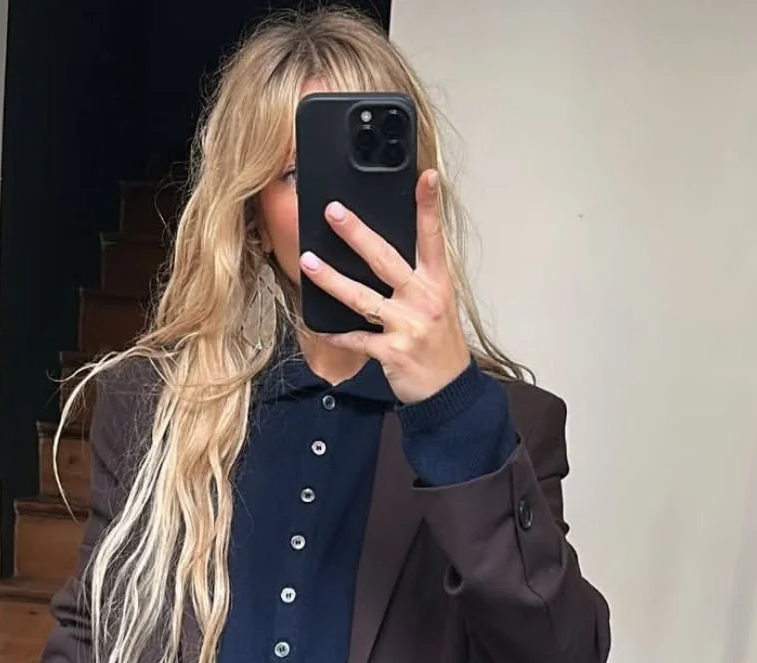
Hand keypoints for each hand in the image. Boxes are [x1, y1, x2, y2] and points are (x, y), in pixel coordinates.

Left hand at [299, 169, 470, 405]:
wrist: (448, 390)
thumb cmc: (440, 344)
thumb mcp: (438, 304)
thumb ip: (415, 278)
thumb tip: (381, 254)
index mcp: (436, 283)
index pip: (432, 237)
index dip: (429, 206)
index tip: (425, 178)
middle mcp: (423, 300)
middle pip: (386, 259)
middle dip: (357, 234)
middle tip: (334, 212)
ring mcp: (407, 326)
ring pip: (362, 297)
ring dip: (331, 280)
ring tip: (308, 263)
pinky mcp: (391, 352)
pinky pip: (357, 340)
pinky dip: (337, 335)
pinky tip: (319, 328)